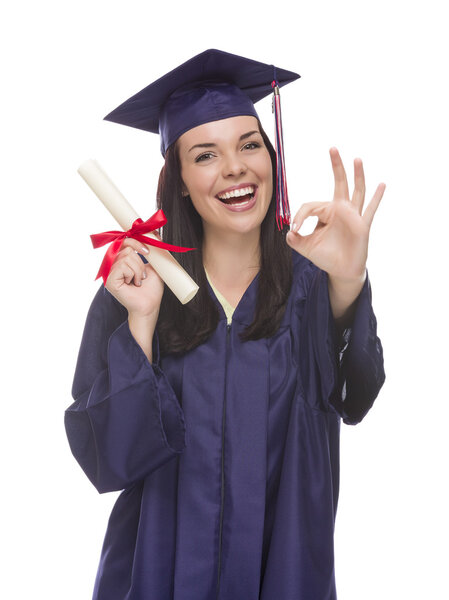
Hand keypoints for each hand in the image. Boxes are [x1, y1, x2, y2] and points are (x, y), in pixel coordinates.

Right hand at [105, 238, 163, 317]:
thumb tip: (155, 232)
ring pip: (127, 256)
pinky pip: (123, 266)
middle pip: (127, 247)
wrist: (150, 305)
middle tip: (142, 275)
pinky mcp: (109, 279)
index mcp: (120, 260)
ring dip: (138, 270)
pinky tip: (132, 284)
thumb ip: (151, 250)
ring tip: (138, 281)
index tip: (148, 252)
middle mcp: (112, 264)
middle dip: (140, 261)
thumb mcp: (153, 265)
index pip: (124, 241)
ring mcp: (109, 272)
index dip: (136, 242)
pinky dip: (132, 274)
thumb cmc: (151, 288)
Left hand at [286, 147, 385, 280]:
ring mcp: (353, 216)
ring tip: (357, 159)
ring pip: (356, 191)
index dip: (300, 216)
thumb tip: (289, 233)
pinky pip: (370, 210)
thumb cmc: (326, 256)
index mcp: (326, 212)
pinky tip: (382, 185)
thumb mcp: (306, 248)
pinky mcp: (362, 226)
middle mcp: (341, 210)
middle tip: (332, 148)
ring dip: (357, 175)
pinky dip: (376, 198)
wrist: (341, 271)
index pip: (311, 205)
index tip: (295, 230)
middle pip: (339, 183)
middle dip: (336, 166)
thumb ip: (296, 240)